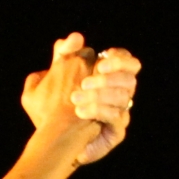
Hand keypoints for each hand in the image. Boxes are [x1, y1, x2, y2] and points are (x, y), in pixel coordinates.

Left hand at [19, 35, 137, 164]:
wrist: (49, 142)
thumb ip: (62, 54)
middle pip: (129, 78)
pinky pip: (117, 118)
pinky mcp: (116, 133)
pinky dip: (98, 112)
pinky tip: (80, 112)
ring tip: (76, 99)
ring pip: (124, 97)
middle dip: (109, 76)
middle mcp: (117, 95)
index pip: (125, 62)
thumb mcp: (50, 78)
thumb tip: (75, 37)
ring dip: (100, 95)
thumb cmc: (50, 110)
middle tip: (87, 80)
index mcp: (106, 79)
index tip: (100, 60)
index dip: (118, 58)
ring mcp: (119, 114)